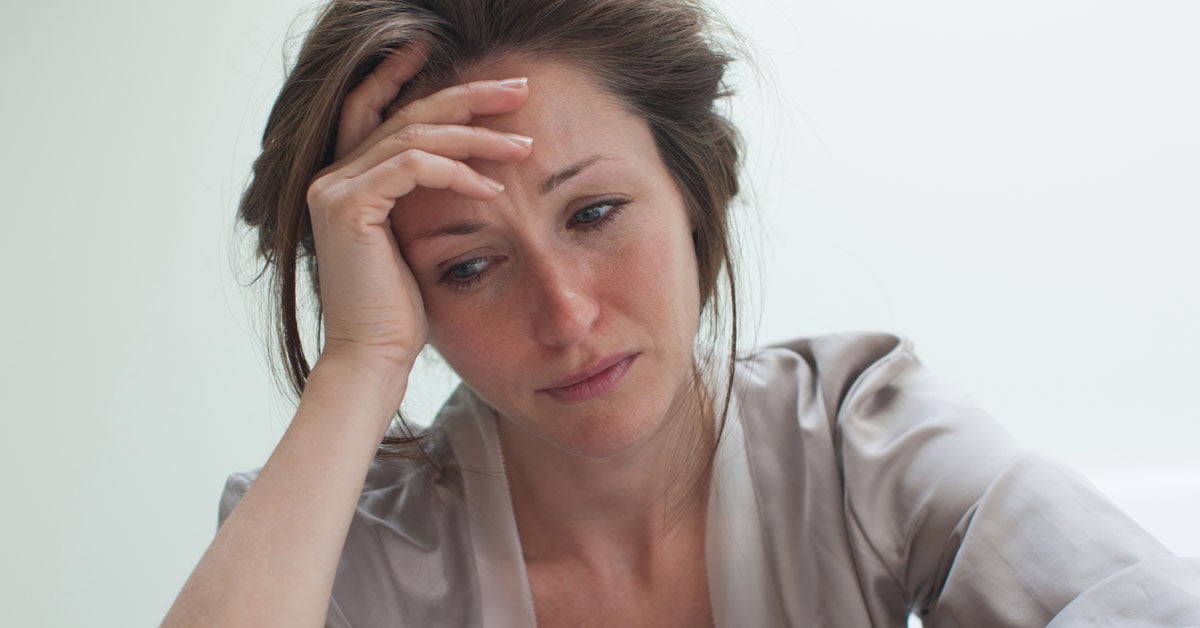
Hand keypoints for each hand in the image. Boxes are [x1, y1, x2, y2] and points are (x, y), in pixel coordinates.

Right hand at [305, 44, 531, 383]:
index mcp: (347, 180)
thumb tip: (470, 170)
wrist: (374, 359)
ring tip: (524, 144)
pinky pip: (414, 167)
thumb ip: (423, 199)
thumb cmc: (403, 312)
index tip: (439, 48)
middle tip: (519, 88)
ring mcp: (335, 189)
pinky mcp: (350, 207)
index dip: (401, 73)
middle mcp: (333, 176)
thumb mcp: (416, 242)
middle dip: (467, 96)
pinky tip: (495, 189)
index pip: (373, 108)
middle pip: (406, 113)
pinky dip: (459, 173)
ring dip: (477, 135)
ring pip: (415, 135)